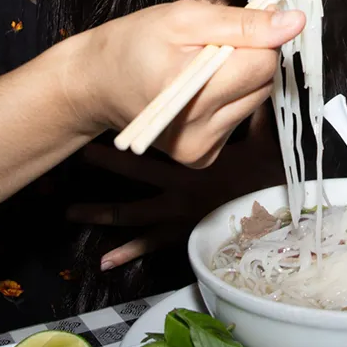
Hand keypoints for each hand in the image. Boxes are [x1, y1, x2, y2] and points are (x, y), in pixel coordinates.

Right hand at [65, 0, 303, 167]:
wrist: (97, 84)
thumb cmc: (135, 43)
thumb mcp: (185, 18)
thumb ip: (244, 23)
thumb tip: (295, 23)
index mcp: (193, 95)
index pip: (263, 62)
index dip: (256, 36)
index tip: (232, 27)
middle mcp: (200, 133)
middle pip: (264, 83)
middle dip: (249, 57)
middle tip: (211, 46)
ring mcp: (201, 151)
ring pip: (257, 100)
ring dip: (241, 78)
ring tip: (203, 68)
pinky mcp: (203, 158)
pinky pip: (240, 118)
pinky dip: (230, 99)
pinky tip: (202, 90)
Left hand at [66, 110, 280, 269]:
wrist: (275, 227)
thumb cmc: (268, 185)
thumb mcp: (265, 146)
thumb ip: (257, 118)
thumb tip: (261, 84)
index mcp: (195, 164)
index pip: (159, 141)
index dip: (138, 128)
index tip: (112, 116)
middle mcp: (178, 189)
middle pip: (135, 174)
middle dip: (107, 163)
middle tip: (80, 154)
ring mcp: (176, 217)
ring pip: (131, 214)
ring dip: (100, 214)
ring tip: (71, 213)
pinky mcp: (180, 238)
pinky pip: (150, 247)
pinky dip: (127, 253)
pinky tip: (105, 261)